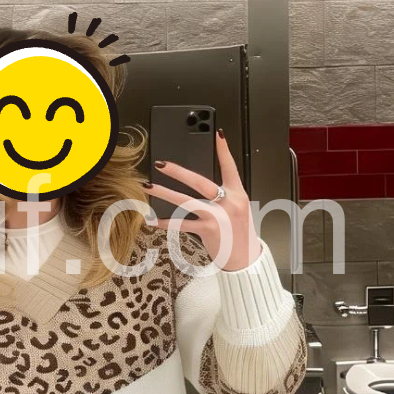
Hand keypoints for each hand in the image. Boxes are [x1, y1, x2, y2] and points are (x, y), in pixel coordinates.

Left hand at [145, 130, 259, 271]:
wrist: (245, 259)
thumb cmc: (240, 233)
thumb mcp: (238, 209)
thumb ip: (224, 196)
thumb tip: (204, 186)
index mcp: (238, 193)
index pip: (231, 167)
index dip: (224, 150)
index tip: (218, 134)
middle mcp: (228, 202)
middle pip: (200, 182)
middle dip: (178, 172)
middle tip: (162, 164)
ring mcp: (217, 216)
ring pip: (186, 201)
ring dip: (165, 193)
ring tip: (149, 187)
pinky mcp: (207, 230)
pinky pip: (182, 224)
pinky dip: (165, 222)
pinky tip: (152, 219)